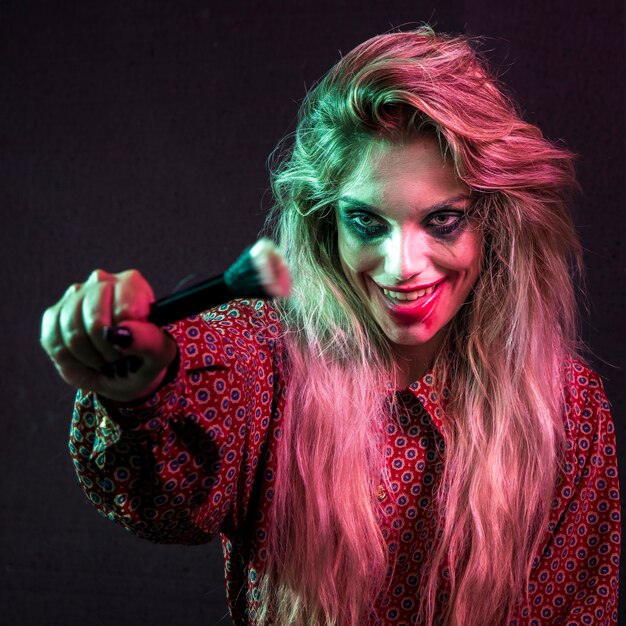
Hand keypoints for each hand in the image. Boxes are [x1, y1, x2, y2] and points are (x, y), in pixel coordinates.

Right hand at [40, 269, 178, 402]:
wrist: (123, 371)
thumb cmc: (145, 357)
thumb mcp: (159, 354)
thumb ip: (149, 342)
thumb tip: (121, 335)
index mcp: (131, 283)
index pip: (124, 311)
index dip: (128, 338)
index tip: (134, 346)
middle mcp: (101, 281)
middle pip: (95, 322)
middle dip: (107, 350)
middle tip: (118, 357)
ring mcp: (74, 295)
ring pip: (72, 332)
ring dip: (90, 357)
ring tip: (104, 358)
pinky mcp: (53, 314)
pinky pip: (54, 341)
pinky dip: (71, 359)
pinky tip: (86, 357)